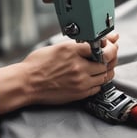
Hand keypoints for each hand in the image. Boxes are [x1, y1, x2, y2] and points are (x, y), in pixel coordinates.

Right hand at [0, 32, 118, 114]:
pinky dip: (98, 83)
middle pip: (106, 62)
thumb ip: (75, 47)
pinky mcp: (79, 93)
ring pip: (104, 76)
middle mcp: (78, 66)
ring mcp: (80, 81)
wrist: (27, 83)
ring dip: (105, 71)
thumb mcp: (56, 48)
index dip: (106, 45)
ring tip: (100, 68)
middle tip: (108, 57)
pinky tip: (93, 79)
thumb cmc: (36, 66)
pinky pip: (97, 88)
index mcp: (72, 51)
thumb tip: (88, 44)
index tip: (107, 45)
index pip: (99, 46)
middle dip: (109, 58)